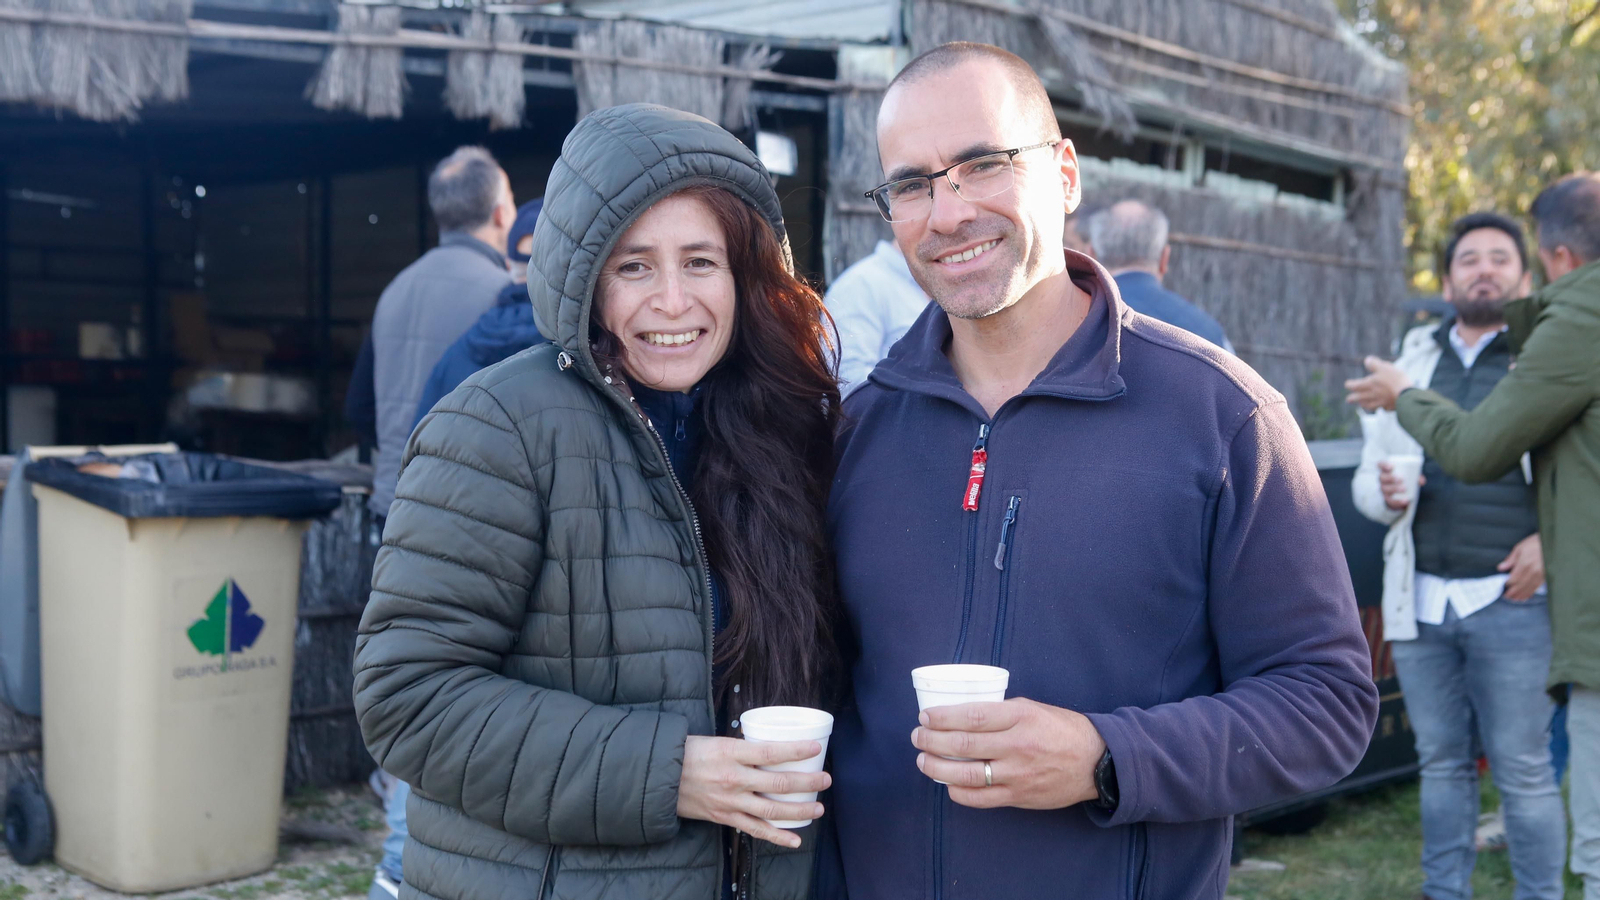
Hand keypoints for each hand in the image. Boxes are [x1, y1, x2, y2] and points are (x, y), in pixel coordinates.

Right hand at [676, 736, 828, 848]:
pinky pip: (755, 830)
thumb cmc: (689, 753)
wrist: (659, 777)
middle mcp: (733, 778)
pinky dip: (777, 837)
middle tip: (826, 780)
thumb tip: (770, 749)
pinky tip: (795, 840)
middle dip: (807, 782)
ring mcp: (730, 801)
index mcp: (731, 753)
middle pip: (778, 783)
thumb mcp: (717, 741)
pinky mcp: (725, 817)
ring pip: (771, 810)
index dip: (796, 750)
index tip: (815, 748)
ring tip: (818, 808)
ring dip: (799, 810)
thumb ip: (743, 748)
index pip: (771, 751)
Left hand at [911, 698, 1105, 809]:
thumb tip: (962, 715)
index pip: (972, 715)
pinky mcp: (1018, 797)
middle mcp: (1017, 746)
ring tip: (922, 760)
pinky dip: (957, 792)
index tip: (925, 716)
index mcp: (1020, 717)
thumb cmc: (1062, 729)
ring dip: (936, 767)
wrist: (1096, 762)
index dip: (942, 717)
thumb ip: (1000, 712)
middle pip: (962, 745)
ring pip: (965, 774)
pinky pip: (979, 798)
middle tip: (916, 736)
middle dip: (931, 740)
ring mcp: (1017, 774)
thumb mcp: (1033, 708)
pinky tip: (947, 783)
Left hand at [1345, 357, 1413, 411]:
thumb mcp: (1384, 367)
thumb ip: (1374, 364)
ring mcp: (1379, 403)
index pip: (1353, 386)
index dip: (1349, 385)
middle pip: (1357, 399)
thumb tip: (1367, 360)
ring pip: (1367, 405)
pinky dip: (1379, 408)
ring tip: (1362, 404)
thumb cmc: (1394, 380)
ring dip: (1363, 404)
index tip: (1348, 384)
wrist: (1407, 395)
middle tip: (1349, 399)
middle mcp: (1371, 395)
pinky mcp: (1388, 407)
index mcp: (1368, 385)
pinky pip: (1381, 408)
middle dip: (1352, 398)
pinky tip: (1380, 407)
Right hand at [1378, 461, 1424, 510]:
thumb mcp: (1411, 476)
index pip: (1381, 465)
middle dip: (1390, 478)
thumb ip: (1416, 476)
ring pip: (1384, 489)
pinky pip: (1390, 501)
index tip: (1392, 466)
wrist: (1400, 495)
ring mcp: (1384, 490)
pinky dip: (1397, 501)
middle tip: (1401, 479)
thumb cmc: (1405, 480)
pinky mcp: (1387, 499)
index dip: (1384, 465)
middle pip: (1382, 478)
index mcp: (1386, 471)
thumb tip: (1422, 481)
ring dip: (1394, 488)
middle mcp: (1382, 480)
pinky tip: (1405, 501)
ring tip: (1404, 488)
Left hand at [1498, 533, 1544, 601]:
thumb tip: (1501, 568)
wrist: (1554, 542)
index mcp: (1525, 563)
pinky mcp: (1547, 576)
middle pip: (1521, 584)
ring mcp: (1541, 574)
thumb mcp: (1520, 548)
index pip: (1514, 578)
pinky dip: (1531, 592)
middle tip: (1507, 597)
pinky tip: (1526, 596)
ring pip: (1529, 587)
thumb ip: (1511, 559)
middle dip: (1514, 592)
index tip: (1503, 587)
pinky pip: (1537, 586)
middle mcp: (1533, 571)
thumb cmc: (1536, 543)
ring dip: (1522, 594)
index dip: (1508, 584)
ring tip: (1515, 599)